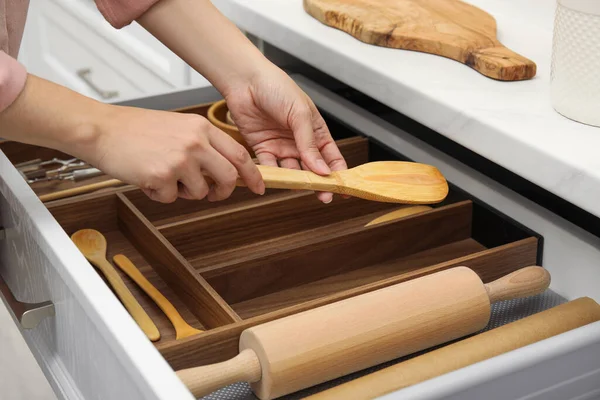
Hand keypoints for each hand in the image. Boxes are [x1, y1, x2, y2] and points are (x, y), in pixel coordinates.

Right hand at [89, 105, 264, 202]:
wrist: (102, 129)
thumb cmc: (135, 129)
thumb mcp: (178, 127)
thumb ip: (203, 146)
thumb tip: (223, 170)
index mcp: (201, 128)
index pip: (239, 154)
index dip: (252, 174)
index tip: (259, 186)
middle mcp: (195, 142)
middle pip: (229, 177)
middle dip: (224, 192)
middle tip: (214, 194)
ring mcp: (179, 159)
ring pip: (201, 192)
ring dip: (185, 192)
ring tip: (165, 177)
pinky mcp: (161, 176)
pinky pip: (171, 198)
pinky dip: (160, 194)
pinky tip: (147, 177)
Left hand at [224, 66, 347, 203]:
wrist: (246, 81)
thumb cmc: (276, 87)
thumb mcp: (300, 114)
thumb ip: (309, 144)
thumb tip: (322, 169)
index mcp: (315, 130)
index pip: (331, 156)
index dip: (338, 172)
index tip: (345, 188)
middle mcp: (299, 141)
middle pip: (312, 168)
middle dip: (319, 182)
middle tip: (324, 196)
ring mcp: (281, 146)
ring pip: (291, 171)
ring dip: (296, 181)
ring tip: (300, 187)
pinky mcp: (262, 148)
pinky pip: (269, 167)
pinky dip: (272, 175)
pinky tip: (277, 181)